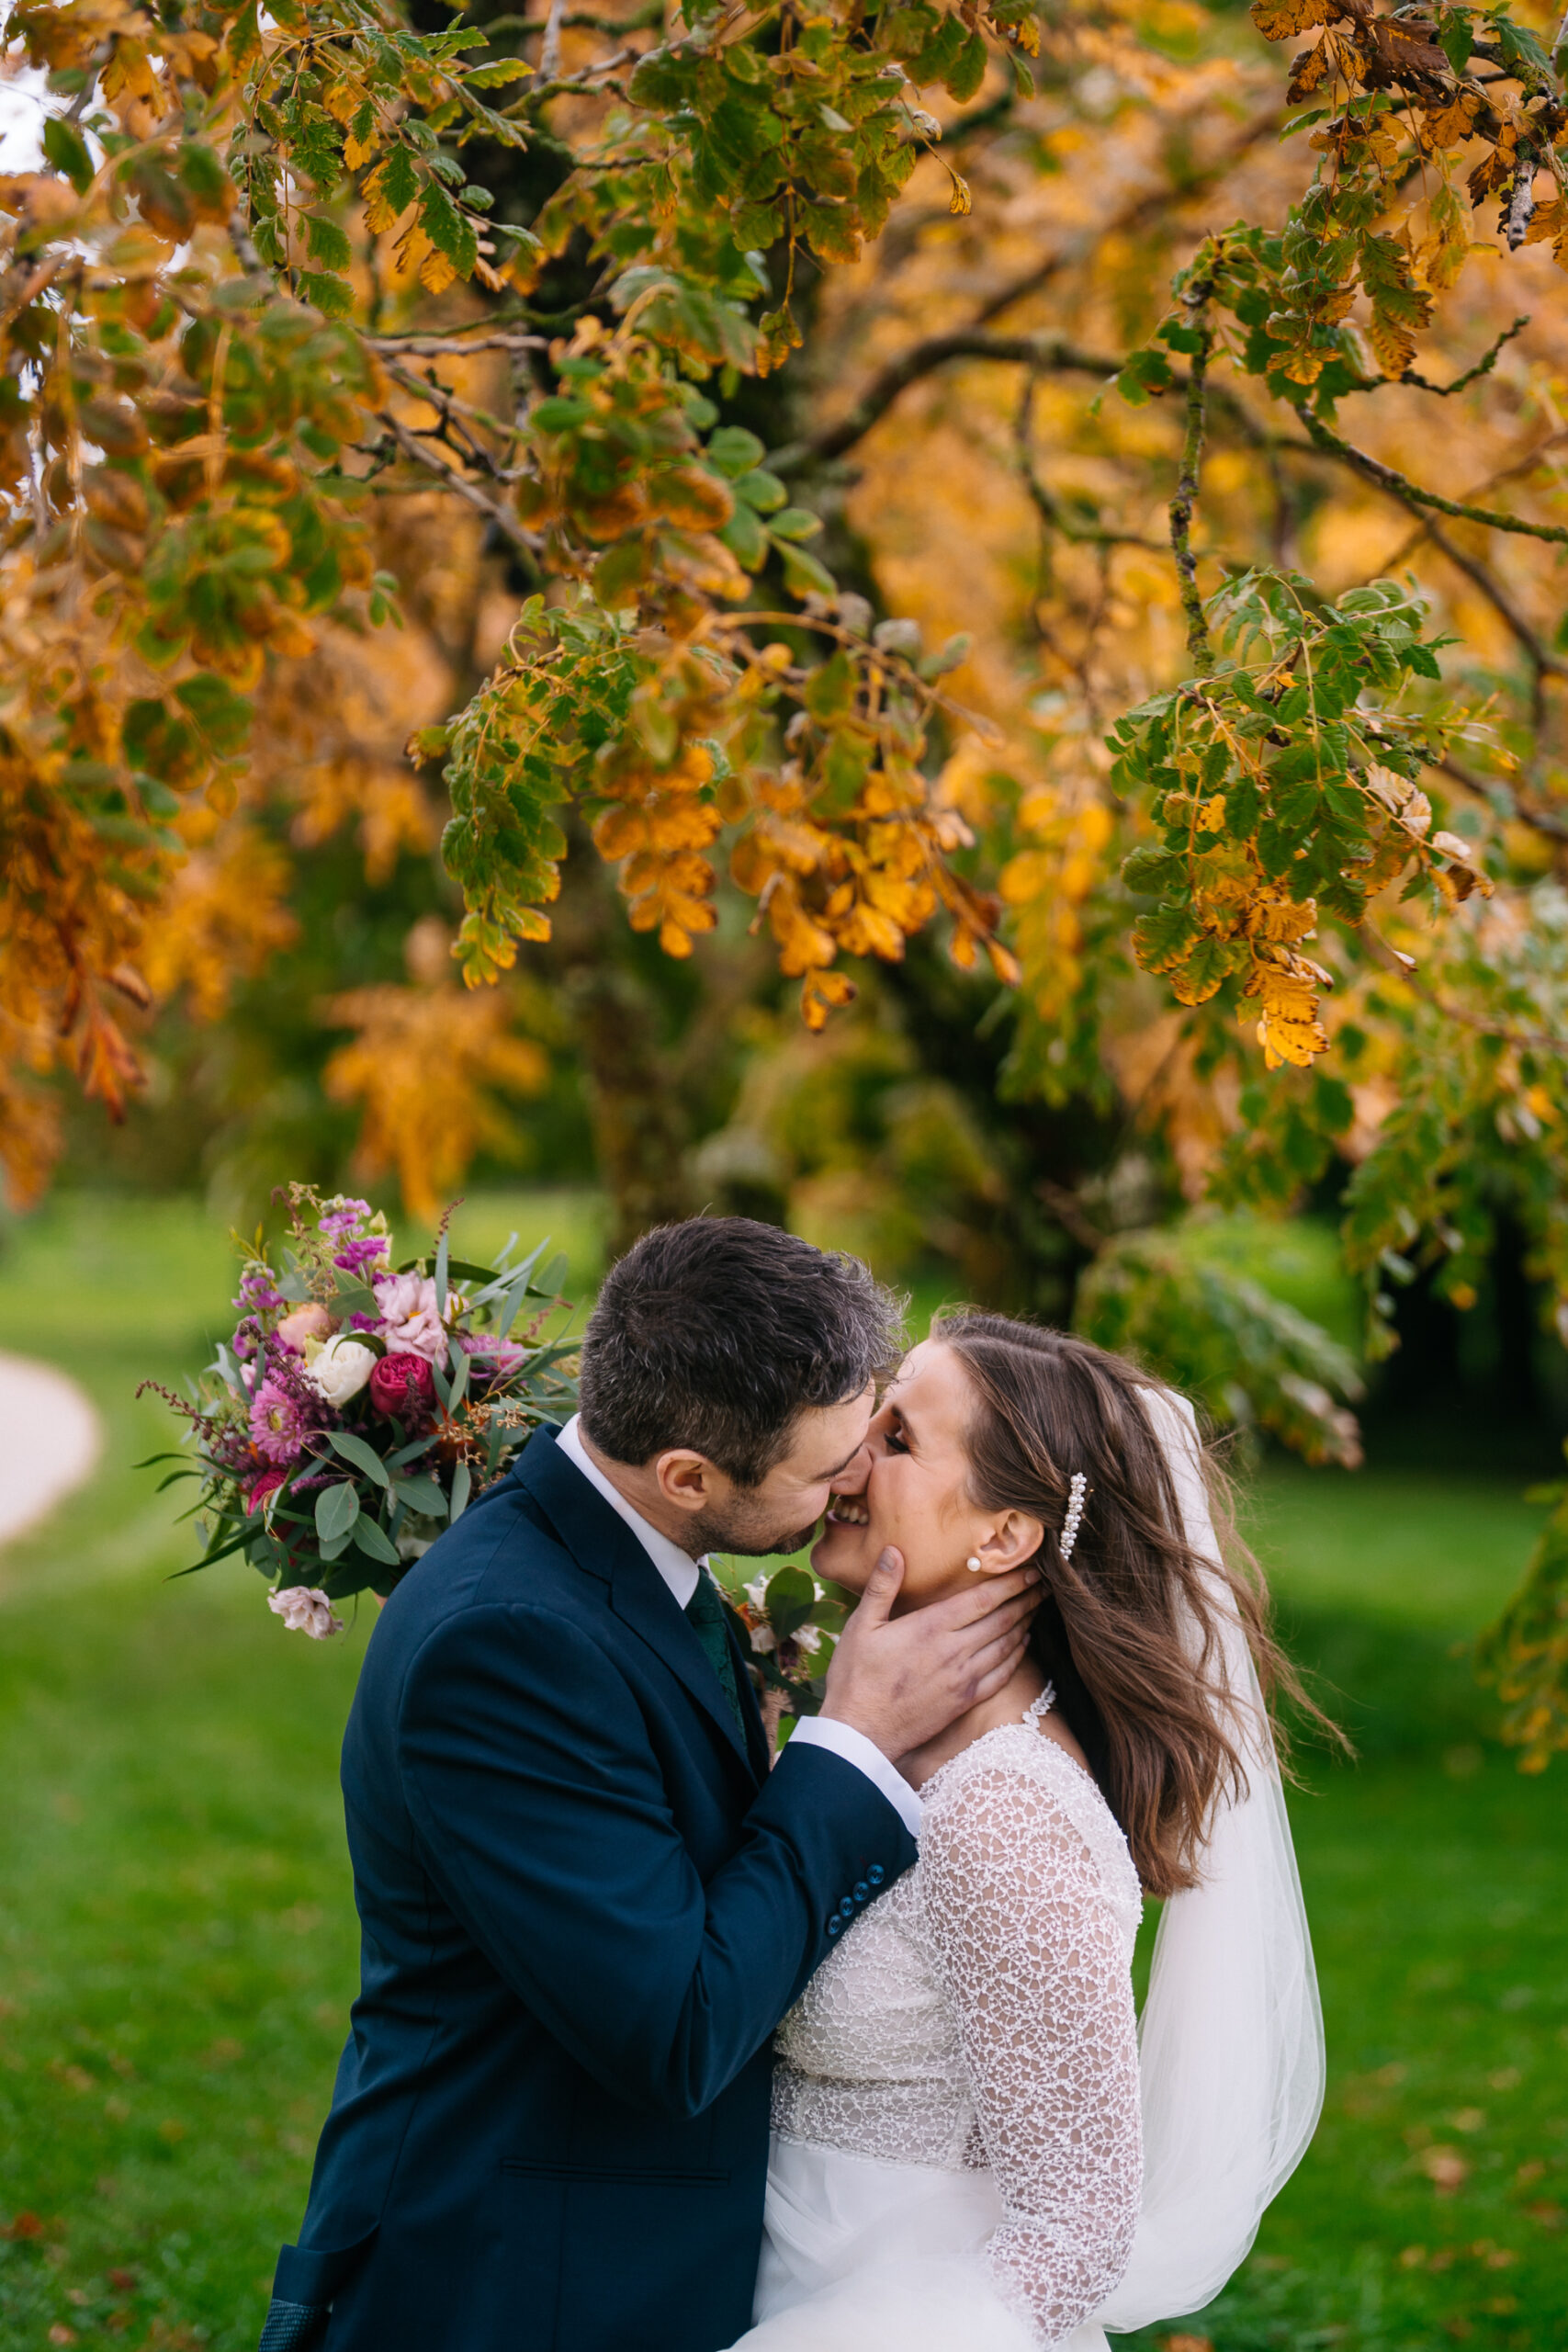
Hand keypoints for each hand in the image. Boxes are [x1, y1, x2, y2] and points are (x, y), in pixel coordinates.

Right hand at [819, 1549, 1040, 1760]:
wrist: (860, 1733)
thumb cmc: (856, 1677)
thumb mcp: (860, 1626)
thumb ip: (882, 1587)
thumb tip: (894, 1550)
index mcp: (931, 1627)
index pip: (982, 1599)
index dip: (1010, 1583)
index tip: (1030, 1571)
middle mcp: (954, 1651)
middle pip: (1001, 1620)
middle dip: (1025, 1600)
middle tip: (1043, 1585)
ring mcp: (963, 1679)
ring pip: (1005, 1645)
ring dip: (1024, 1624)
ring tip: (1036, 1608)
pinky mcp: (964, 1701)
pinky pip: (1000, 1675)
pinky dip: (1016, 1657)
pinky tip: (1022, 1645)